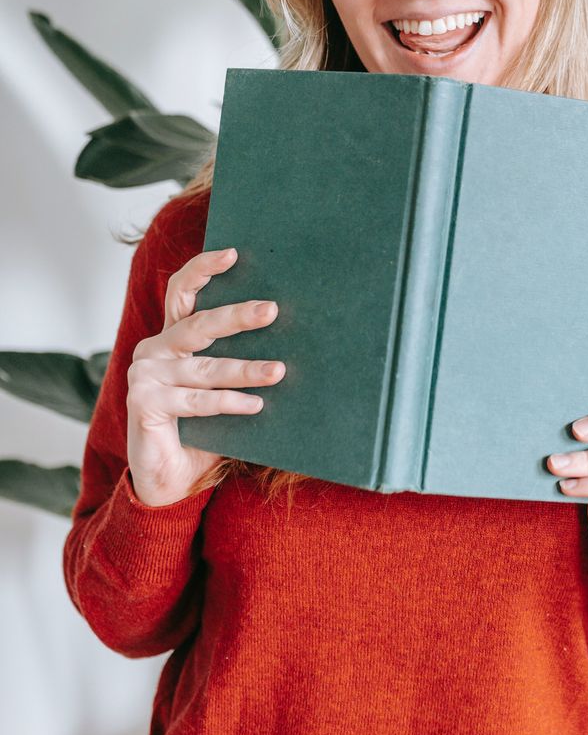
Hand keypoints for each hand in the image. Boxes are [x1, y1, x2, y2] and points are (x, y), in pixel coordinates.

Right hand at [126, 246, 285, 506]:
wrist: (170, 480)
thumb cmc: (202, 428)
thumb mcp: (221, 387)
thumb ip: (238, 360)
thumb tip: (296, 336)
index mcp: (171, 337)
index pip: (182, 291)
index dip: (203, 269)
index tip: (233, 253)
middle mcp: (154, 350)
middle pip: (198, 325)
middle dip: (237, 316)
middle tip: (272, 310)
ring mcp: (146, 376)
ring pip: (204, 368)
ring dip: (245, 370)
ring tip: (279, 371)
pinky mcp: (144, 403)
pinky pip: (196, 401)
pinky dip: (229, 402)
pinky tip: (255, 405)